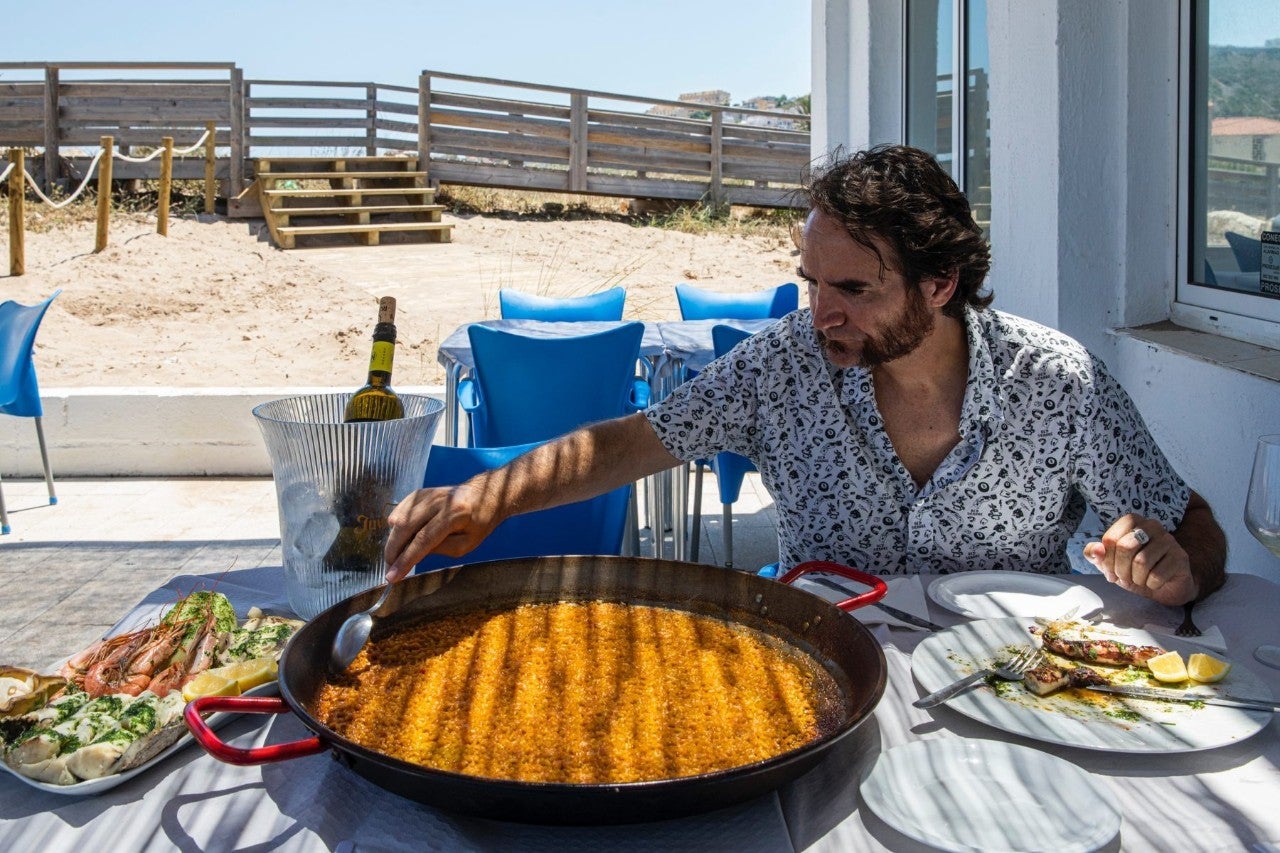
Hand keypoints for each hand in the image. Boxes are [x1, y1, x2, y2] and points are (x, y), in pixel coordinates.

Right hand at [382, 482, 499, 581]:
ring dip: (393, 540)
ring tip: (394, 556)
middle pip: (406, 526)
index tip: (392, 576)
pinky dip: (396, 524)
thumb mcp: (467, 544)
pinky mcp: (422, 492)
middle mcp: (439, 500)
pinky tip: (398, 536)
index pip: (423, 540)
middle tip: (388, 568)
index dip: (405, 559)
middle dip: (393, 550)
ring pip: (400, 517)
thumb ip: (441, 549)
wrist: (484, 495)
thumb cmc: (479, 523)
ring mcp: (429, 493)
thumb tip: (414, 552)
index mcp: (455, 514)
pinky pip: (401, 509)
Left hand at [1082, 515, 1197, 605]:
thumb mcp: (1109, 563)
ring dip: (1136, 578)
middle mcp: (1151, 525)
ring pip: (1141, 562)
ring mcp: (1168, 539)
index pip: (1110, 539)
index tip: (1111, 571)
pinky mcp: (1180, 557)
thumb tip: (1097, 550)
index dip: (1106, 560)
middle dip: (1120, 569)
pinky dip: (1151, 584)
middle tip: (1125, 577)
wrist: (1163, 587)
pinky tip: (1154, 582)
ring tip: (1139, 579)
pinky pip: (1157, 575)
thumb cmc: (1133, 570)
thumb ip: (1095, 554)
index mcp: (1132, 521)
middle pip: (1125, 547)